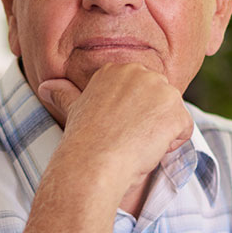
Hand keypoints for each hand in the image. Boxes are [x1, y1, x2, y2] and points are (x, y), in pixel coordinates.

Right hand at [38, 63, 193, 194]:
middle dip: (148, 124)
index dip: (131, 117)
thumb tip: (46, 86)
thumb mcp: (74, 111)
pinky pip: (185, 130)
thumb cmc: (83, 142)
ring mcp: (161, 90)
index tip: (115, 129)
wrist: (94, 162)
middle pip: (160, 102)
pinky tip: (148, 148)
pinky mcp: (176, 111)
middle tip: (125, 138)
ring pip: (173, 116)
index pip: (141, 94)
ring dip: (159, 135)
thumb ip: (66, 95)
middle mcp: (141, 72)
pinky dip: (171, 145)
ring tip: (135, 143)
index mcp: (118, 70)